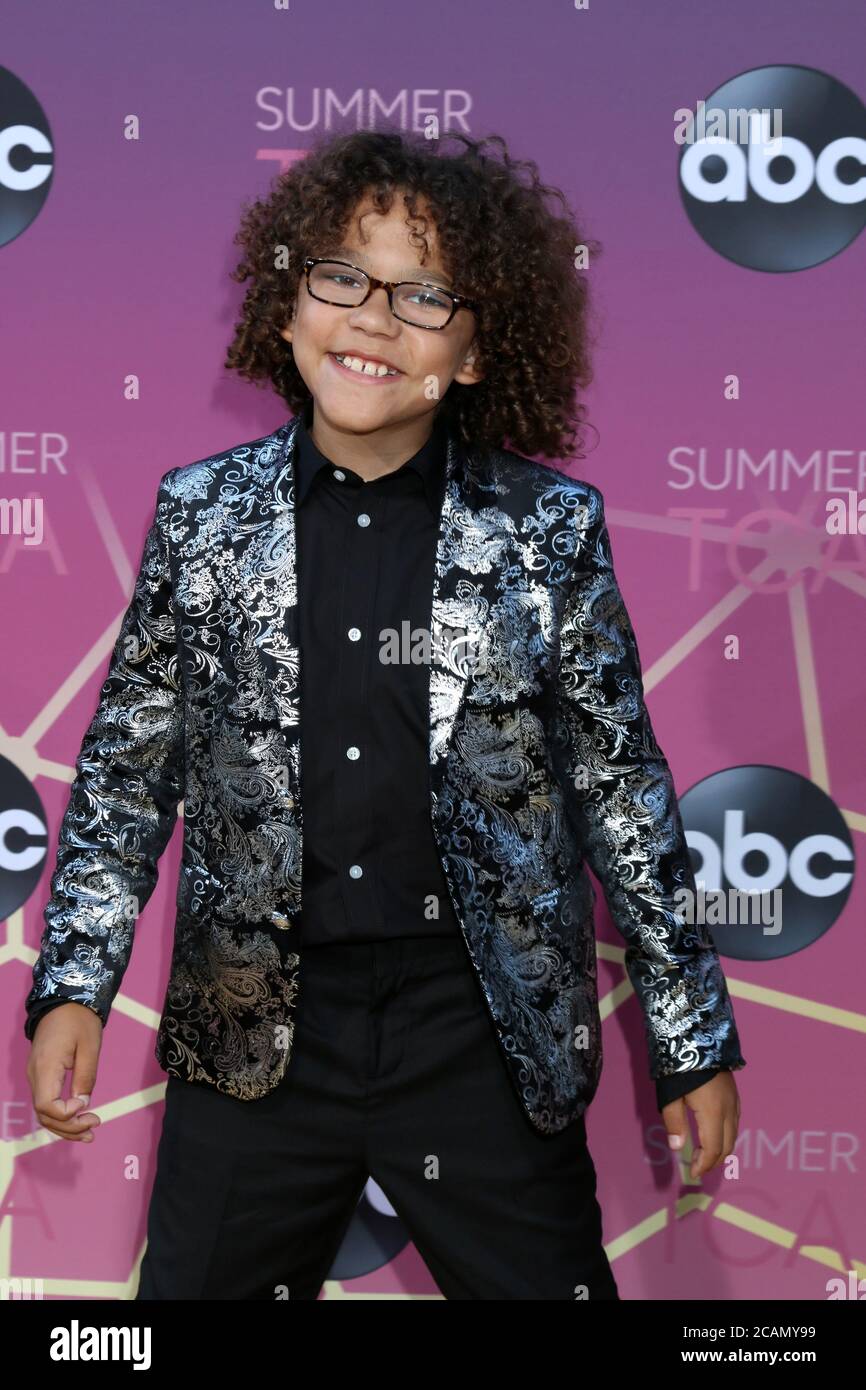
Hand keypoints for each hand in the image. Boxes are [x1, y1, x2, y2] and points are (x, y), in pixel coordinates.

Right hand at [26, 1003, 103, 1142]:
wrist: (64, 1001)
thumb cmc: (79, 1020)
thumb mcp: (90, 1046)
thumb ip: (86, 1076)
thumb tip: (83, 1104)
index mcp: (45, 1067)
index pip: (46, 1105)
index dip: (66, 1113)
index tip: (86, 1105)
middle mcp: (35, 1075)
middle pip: (44, 1114)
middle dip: (68, 1127)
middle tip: (94, 1127)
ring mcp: (35, 1076)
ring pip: (44, 1112)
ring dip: (65, 1126)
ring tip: (89, 1134)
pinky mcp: (41, 1075)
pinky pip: (46, 1102)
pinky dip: (61, 1115)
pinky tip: (78, 1121)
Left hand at [661, 1071, 740, 1178]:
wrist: (697, 1036)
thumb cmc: (679, 1067)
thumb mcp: (670, 1096)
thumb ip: (674, 1123)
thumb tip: (677, 1148)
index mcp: (713, 1114)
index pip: (713, 1149)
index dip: (703, 1164)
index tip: (692, 1173)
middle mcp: (729, 1110)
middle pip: (727, 1146)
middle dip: (713, 1160)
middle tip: (696, 1165)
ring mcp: (734, 1101)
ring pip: (733, 1134)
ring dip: (720, 1148)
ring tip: (701, 1152)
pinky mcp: (734, 1093)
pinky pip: (734, 1122)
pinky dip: (725, 1135)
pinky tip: (711, 1132)